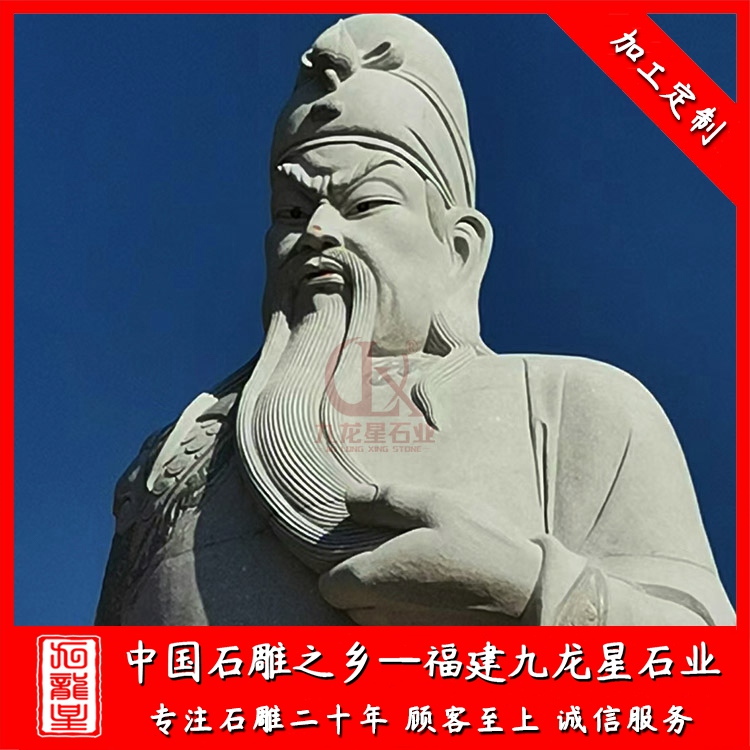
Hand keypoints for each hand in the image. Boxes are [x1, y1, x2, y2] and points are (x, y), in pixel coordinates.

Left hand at [318, 483, 542, 624]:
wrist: (534, 600)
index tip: (362, 547)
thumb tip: (349, 498)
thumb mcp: (436, 505)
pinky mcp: (425, 654)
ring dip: (383, 601)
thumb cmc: (483, 548)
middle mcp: (381, 619)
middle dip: (360, 581)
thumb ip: (385, 501)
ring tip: (419, 575)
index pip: (328, 585)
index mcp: (377, 581)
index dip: (339, 564)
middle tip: (394, 555)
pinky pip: (398, 636)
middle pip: (347, 605)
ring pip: (371, 622)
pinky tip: (436, 597)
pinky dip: (406, 619)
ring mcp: (403, 642)